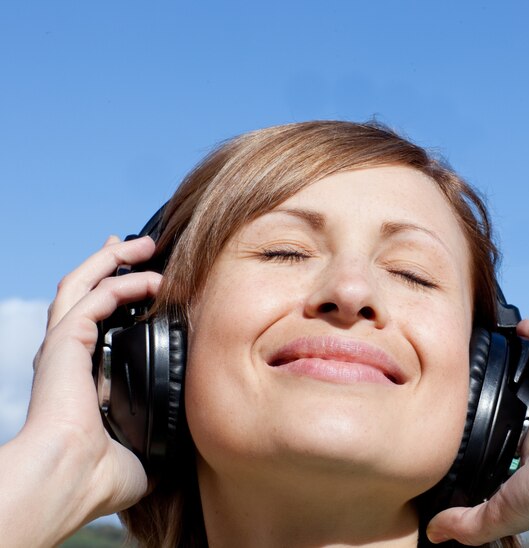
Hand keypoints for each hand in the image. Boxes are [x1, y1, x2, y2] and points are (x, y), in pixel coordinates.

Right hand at [0, 236, 160, 546]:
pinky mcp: (64, 341)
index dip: (116, 293)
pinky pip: (94, 297)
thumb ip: (159, 433)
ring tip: (144, 244)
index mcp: (82, 372)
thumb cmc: (99, 474)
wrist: (72, 479)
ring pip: (83, 283)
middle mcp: (69, 353)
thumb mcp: (141, 445)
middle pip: (85, 290)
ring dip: (114, 260)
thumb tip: (187, 438)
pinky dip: (122, 282)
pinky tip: (151, 280)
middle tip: (141, 246)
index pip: (96, 319)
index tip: (142, 278)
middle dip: (113, 263)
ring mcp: (64, 344)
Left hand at [426, 319, 528, 544]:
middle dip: (483, 385)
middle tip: (450, 369)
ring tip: (469, 343)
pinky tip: (506, 326)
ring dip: (502, 355)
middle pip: (507, 394)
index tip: (443, 410)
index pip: (496, 429)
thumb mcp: (510, 508)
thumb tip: (434, 536)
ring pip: (522, 364)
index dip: (474, 420)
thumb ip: (472, 522)